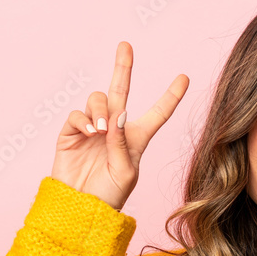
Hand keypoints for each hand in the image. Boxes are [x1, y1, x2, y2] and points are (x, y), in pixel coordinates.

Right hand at [50, 41, 188, 209]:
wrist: (80, 210)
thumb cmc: (108, 197)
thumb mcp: (125, 173)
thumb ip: (122, 144)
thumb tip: (116, 116)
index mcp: (136, 139)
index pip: (157, 114)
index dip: (171, 96)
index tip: (185, 77)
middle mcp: (115, 129)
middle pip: (121, 91)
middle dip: (123, 67)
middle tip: (126, 45)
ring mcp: (92, 129)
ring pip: (98, 100)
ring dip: (101, 110)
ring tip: (101, 132)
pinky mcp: (72, 134)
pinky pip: (77, 115)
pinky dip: (84, 120)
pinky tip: (90, 133)